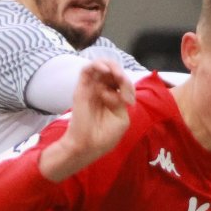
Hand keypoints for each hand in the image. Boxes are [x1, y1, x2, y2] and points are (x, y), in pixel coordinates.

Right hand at [40, 59, 134, 181]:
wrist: (87, 146)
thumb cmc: (104, 136)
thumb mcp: (122, 119)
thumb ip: (123, 101)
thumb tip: (118, 90)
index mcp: (113, 98)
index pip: (122, 82)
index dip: (128, 85)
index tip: (129, 101)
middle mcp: (102, 91)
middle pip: (112, 71)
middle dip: (121, 74)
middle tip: (123, 83)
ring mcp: (91, 88)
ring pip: (100, 66)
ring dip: (111, 66)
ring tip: (116, 74)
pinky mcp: (81, 88)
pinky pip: (87, 69)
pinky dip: (97, 65)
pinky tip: (105, 71)